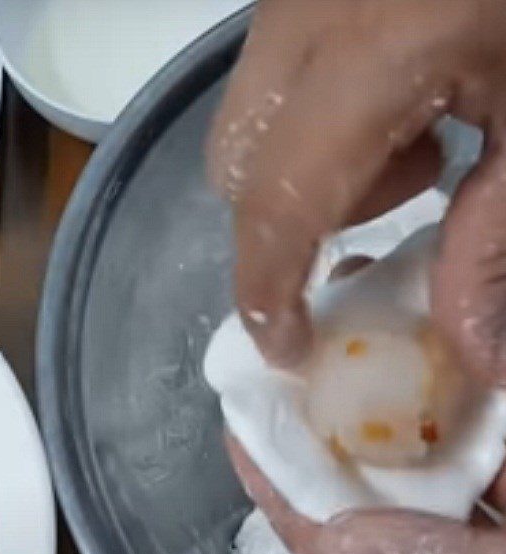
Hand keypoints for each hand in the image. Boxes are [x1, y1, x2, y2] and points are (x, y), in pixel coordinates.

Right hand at [208, 0, 505, 382]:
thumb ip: (499, 238)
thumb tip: (472, 356)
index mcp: (371, 50)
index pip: (277, 203)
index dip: (268, 293)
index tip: (290, 350)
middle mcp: (302, 19)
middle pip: (236, 167)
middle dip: (290, 222)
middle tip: (394, 205)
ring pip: (247, 124)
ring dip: (310, 167)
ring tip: (417, 139)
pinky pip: (273, 79)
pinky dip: (319, 119)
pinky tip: (405, 92)